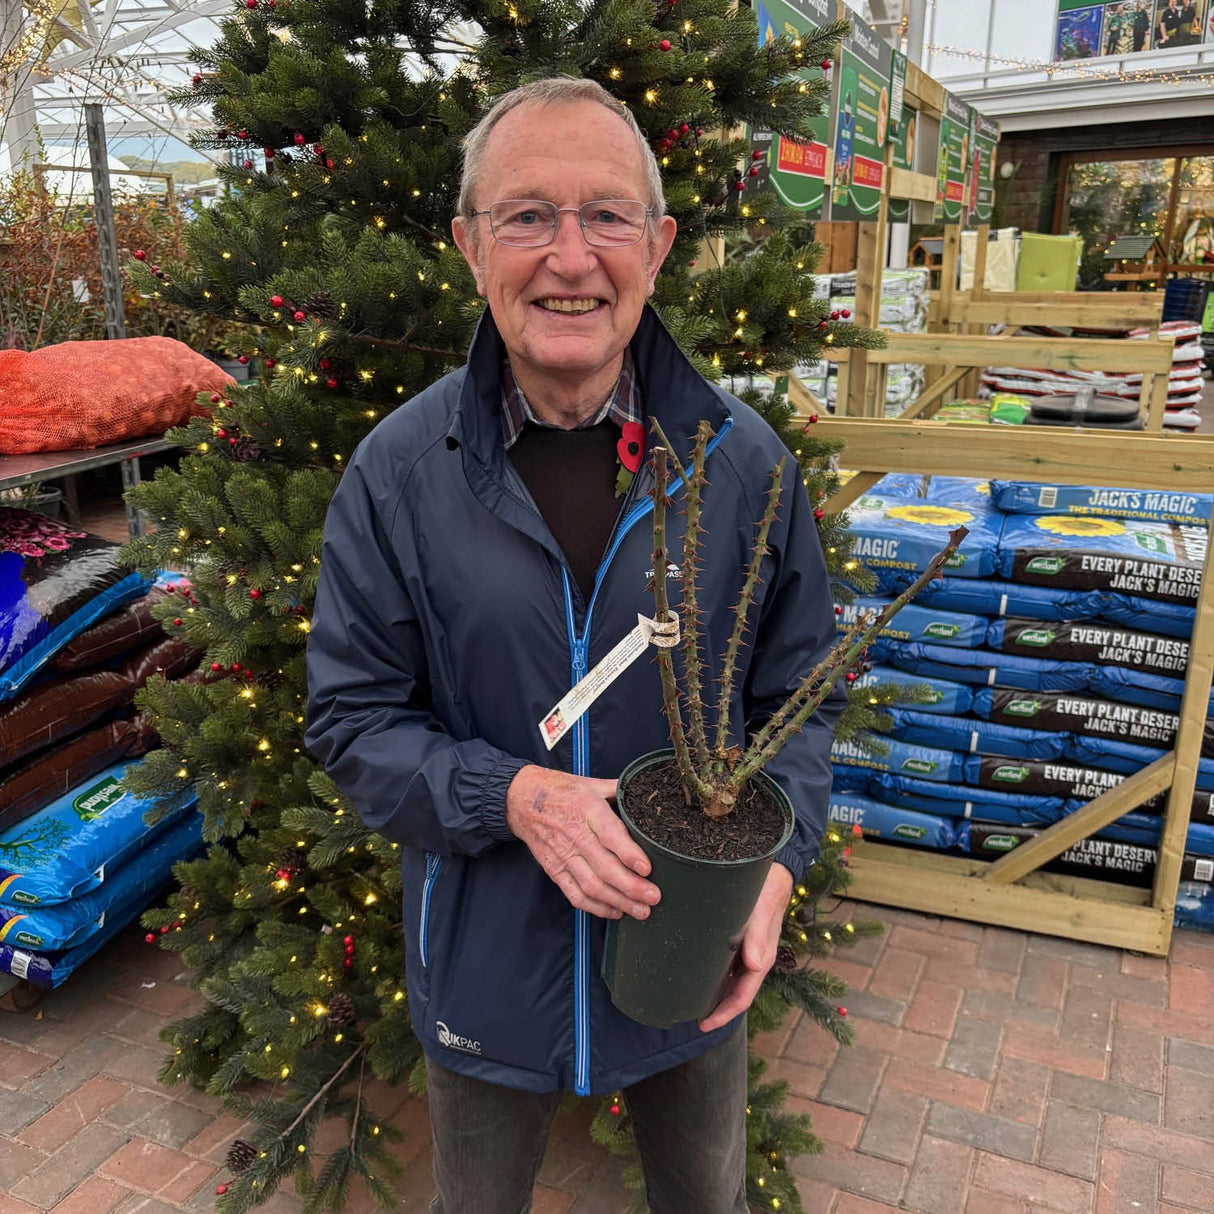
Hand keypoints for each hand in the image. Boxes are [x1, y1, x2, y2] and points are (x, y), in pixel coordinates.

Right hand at [506, 765, 660, 920]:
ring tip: (641, 910)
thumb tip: (646, 794)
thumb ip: (619, 791)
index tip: (647, 869)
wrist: (520, 799)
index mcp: (587, 809)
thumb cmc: (560, 790)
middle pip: (604, 867)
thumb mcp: (591, 783)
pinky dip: (595, 907)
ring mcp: (563, 855)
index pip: (610, 835)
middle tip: (653, 897)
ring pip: (592, 885)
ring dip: (618, 901)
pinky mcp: (554, 870)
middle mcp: (575, 835)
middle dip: (631, 886)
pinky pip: (575, 894)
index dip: (629, 854)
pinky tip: (615, 911)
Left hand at [699, 862, 793, 1033]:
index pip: (741, 998)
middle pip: (734, 995)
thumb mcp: (762, 914)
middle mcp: (753, 961)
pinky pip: (726, 967)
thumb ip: (758, 937)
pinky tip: (697, 974)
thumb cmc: (766, 894)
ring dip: (714, 995)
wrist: (773, 877)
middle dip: (715, 1010)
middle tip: (688, 1016)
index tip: (702, 1024)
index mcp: (760, 961)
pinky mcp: (739, 943)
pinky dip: (713, 976)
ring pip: (729, 983)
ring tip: (689, 1000)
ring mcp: (746, 954)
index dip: (723, 1015)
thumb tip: (754, 965)